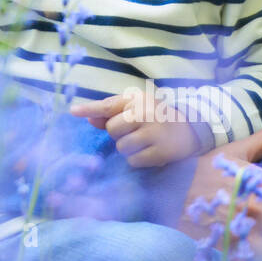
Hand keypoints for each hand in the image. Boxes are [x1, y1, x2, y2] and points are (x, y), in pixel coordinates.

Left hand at [70, 91, 201, 167]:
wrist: (189, 129)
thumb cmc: (155, 116)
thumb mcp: (135, 108)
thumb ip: (111, 112)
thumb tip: (87, 118)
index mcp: (138, 99)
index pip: (109, 105)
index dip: (90, 108)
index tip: (72, 111)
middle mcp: (146, 113)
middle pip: (112, 129)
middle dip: (118, 134)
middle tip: (134, 131)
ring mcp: (155, 133)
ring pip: (122, 147)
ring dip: (128, 148)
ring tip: (143, 142)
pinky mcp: (161, 152)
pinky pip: (134, 160)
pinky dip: (138, 159)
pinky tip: (149, 151)